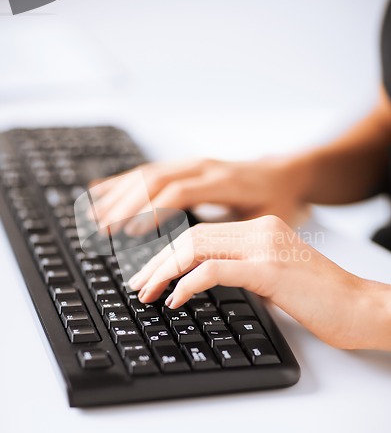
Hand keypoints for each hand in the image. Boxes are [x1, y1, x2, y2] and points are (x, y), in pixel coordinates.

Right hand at [88, 157, 307, 233]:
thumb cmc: (280, 201)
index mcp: (224, 181)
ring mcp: (194, 165)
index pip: (178, 194)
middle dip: (125, 206)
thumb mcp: (267, 220)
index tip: (128, 234)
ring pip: (147, 174)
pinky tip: (103, 190)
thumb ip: (239, 236)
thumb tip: (211, 267)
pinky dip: (125, 182)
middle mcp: (204, 168)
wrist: (288, 173)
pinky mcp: (187, 167)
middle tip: (101, 231)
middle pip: (155, 181)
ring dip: (119, 194)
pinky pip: (150, 171)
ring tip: (93, 215)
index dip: (151, 213)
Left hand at [129, 216, 390, 350]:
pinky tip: (174, 300)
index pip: (200, 232)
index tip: (150, 272)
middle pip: (191, 237)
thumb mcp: (274, 276)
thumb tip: (205, 279)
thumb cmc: (321, 298)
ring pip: (196, 247)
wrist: (361, 307)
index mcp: (260, 228)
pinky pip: (214, 270)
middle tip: (137, 284)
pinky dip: (187, 283)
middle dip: (157, 261)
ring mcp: (265, 246)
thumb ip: (243, 269)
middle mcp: (260, 230)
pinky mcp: (269, 269)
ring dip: (164, 271)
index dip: (168, 251)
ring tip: (146, 292)